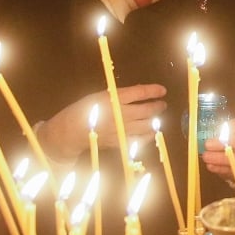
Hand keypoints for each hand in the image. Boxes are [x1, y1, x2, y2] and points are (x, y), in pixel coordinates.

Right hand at [42, 84, 167, 159]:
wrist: (71, 132)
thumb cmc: (84, 109)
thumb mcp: (100, 95)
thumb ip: (120, 95)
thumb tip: (139, 92)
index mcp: (113, 99)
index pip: (140, 93)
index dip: (153, 91)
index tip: (163, 90)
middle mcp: (120, 115)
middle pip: (147, 110)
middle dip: (158, 107)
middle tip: (162, 104)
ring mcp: (121, 130)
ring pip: (146, 126)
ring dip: (155, 121)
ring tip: (158, 118)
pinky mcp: (120, 143)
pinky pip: (140, 141)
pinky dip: (148, 136)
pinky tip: (150, 133)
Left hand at [203, 117, 234, 183]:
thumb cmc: (227, 143)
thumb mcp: (224, 134)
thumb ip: (218, 132)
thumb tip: (206, 133)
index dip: (230, 126)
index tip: (219, 129)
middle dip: (222, 143)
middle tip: (207, 145)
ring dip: (219, 158)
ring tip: (206, 157)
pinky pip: (232, 170)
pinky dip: (219, 168)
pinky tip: (210, 166)